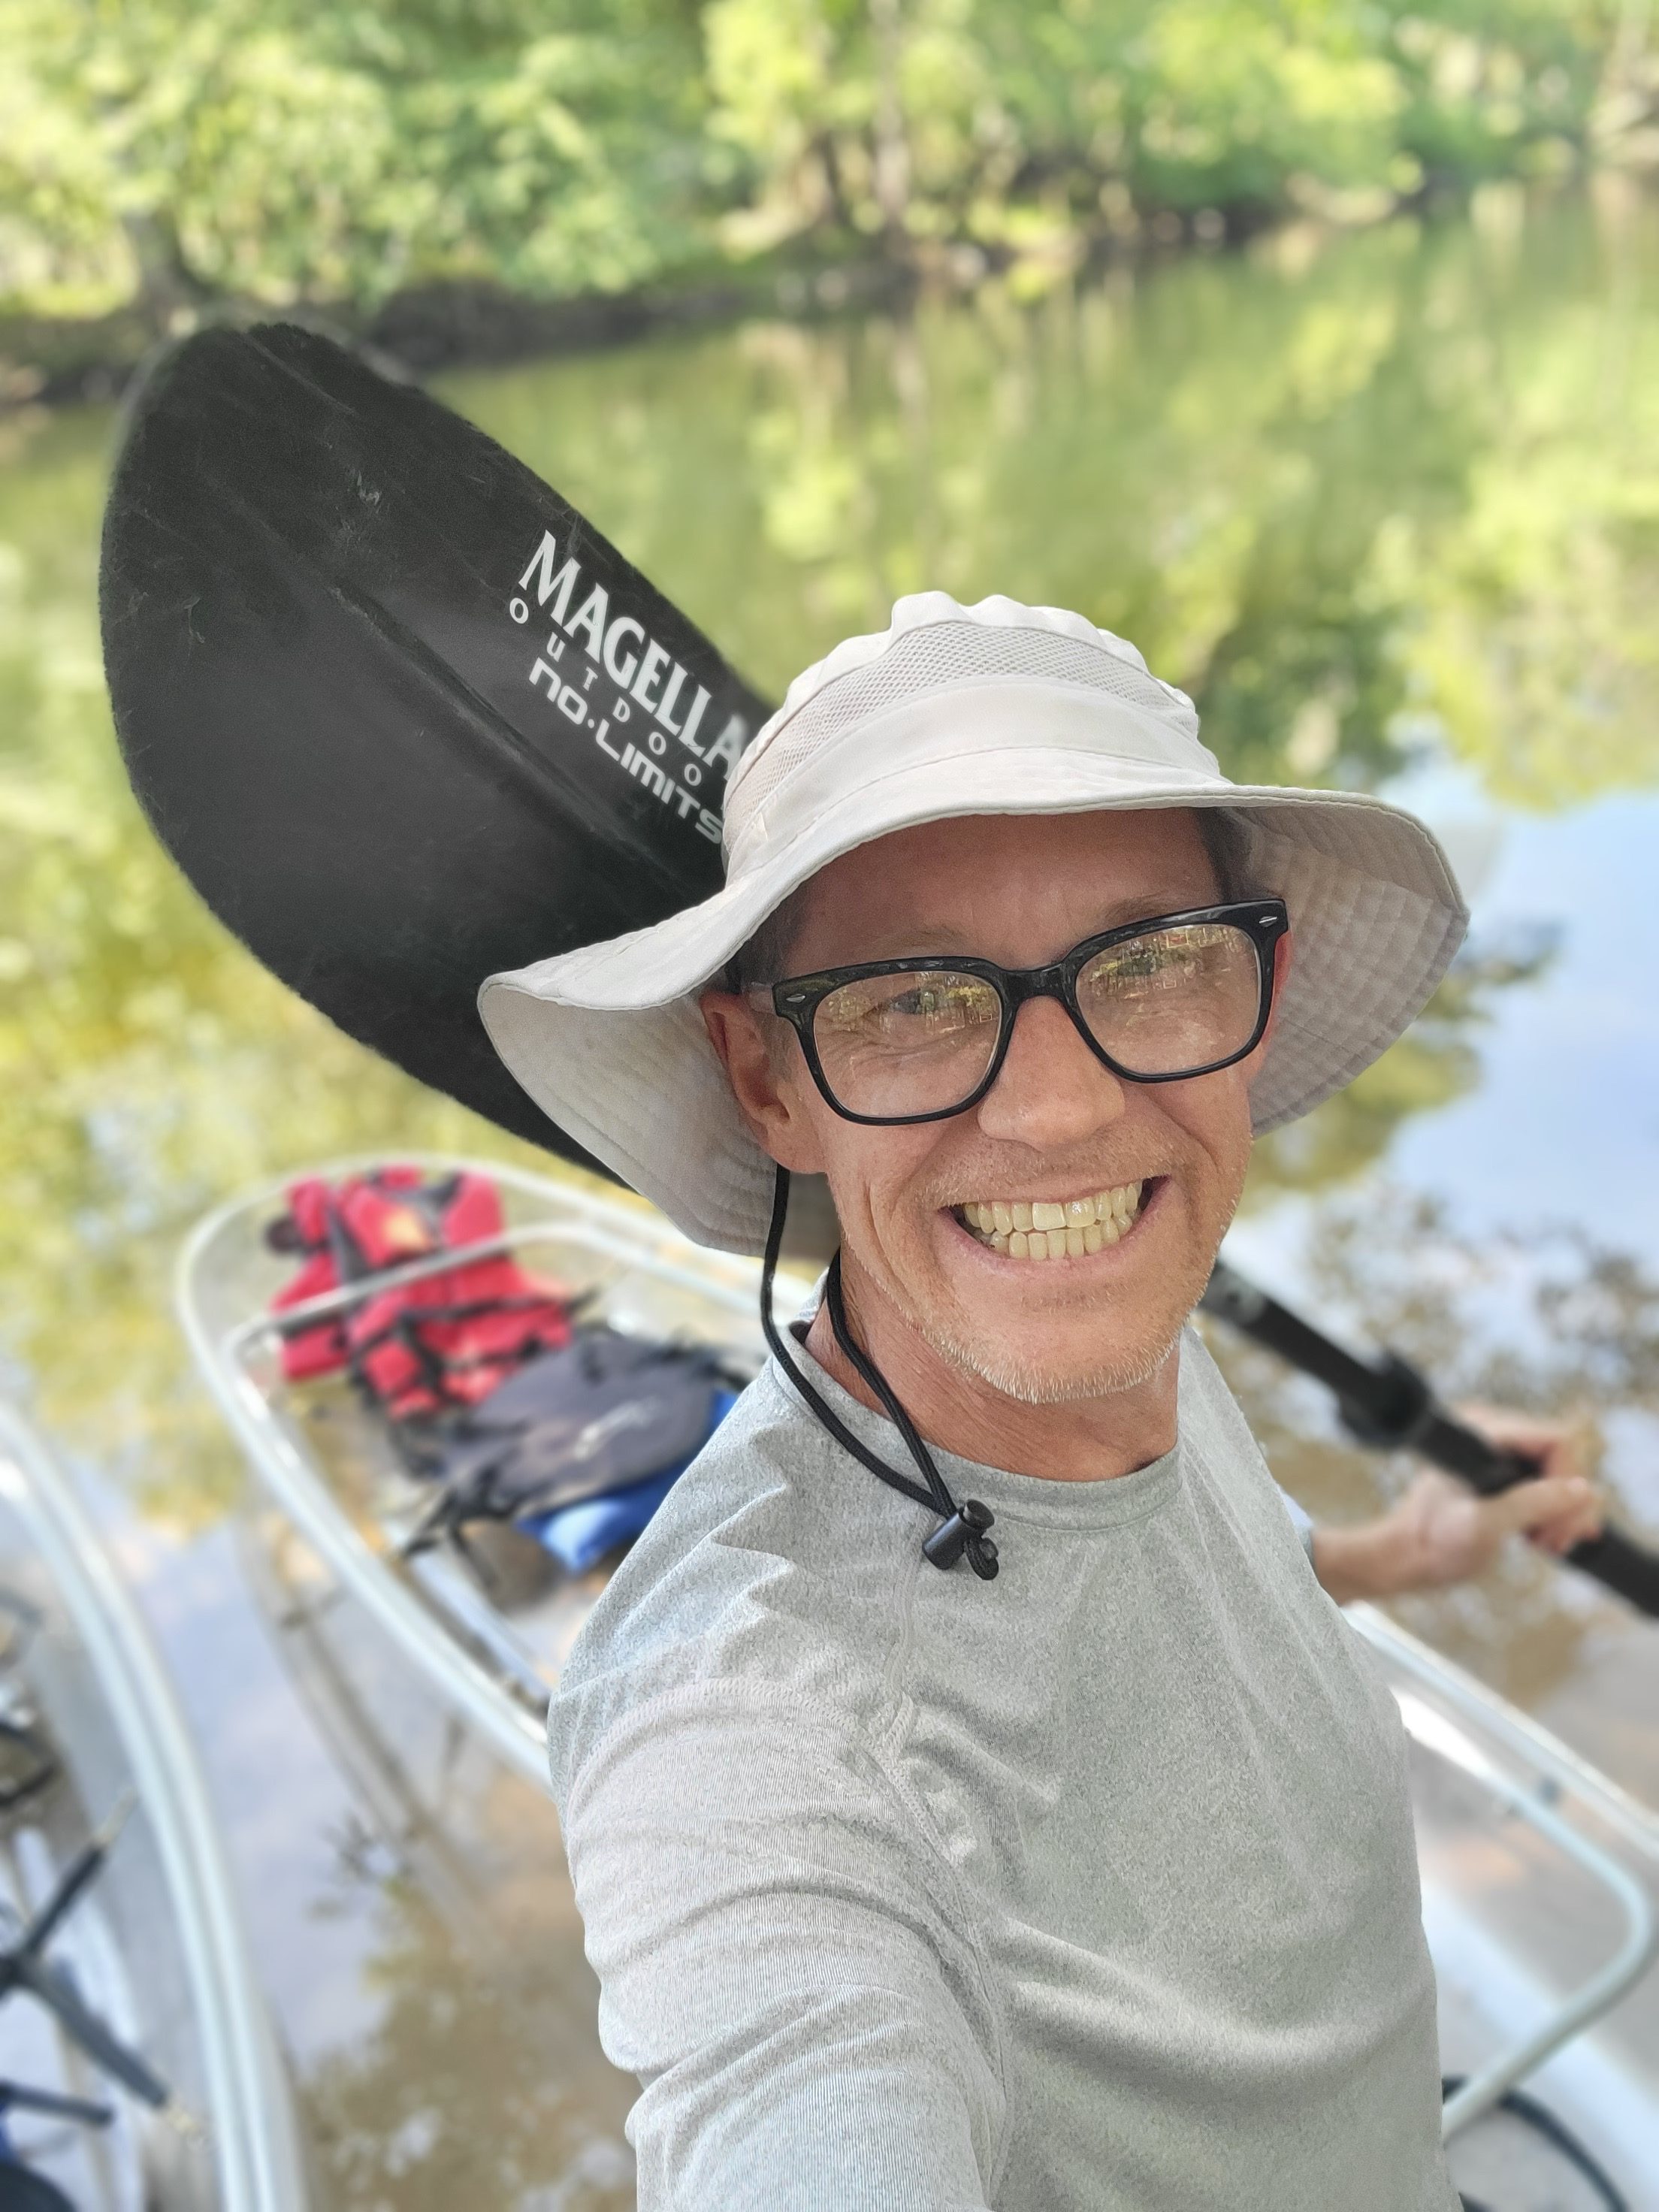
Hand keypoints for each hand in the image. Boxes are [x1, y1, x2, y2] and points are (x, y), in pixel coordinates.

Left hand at [1310, 1409, 1602, 1602]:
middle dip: (1567, 1505)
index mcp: (1481, 1433)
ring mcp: (1498, 1450)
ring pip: (1560, 1473)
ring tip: (1545, 1544)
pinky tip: (1543, 1537)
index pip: (1556, 1441)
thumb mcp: (1483, 1528)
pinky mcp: (1502, 1470)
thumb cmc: (1431, 1543)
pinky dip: (1554, 1512)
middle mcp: (1492, 1431)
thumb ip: (1530, 1504)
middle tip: (1550, 1544)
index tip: (1553, 1526)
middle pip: (1563, 1457)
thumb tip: (1583, 1490)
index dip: (1567, 1484)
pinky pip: (1548, 1483)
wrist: (1404, 1557)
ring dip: (1563, 1513)